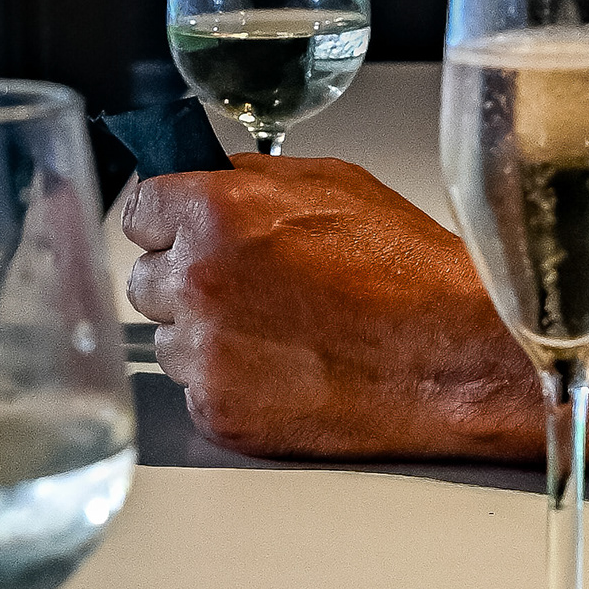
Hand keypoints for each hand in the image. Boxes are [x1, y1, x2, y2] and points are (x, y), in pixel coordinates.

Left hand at [121, 156, 540, 462]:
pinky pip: (198, 391)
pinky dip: (232, 384)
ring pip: (169, 341)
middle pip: (145, 281)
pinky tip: (286, 369)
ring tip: (278, 331)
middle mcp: (199, 281)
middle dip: (186, 280)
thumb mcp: (332, 184)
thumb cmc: (405, 270)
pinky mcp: (220, 410)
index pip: (139, 213)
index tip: (182, 232)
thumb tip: (205, 178)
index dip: (169, 222)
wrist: (449, 355)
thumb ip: (250, 179)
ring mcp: (206, 353)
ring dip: (206, 336)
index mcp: (215, 214)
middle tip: (248, 287)